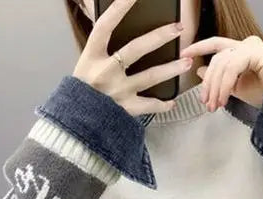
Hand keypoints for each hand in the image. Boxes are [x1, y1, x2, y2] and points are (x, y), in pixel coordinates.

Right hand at [72, 0, 192, 115]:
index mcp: (91, 56)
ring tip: (187, 62)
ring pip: (150, 76)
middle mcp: (105, 72)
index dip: (119, 8)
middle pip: (136, 49)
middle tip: (178, 28)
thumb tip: (114, 25)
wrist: (76, 123)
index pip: (105, 26)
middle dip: (159, 37)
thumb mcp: (86, 64)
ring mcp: (117, 91)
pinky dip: (162, 105)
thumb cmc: (83, 91)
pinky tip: (172, 101)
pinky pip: (149, 105)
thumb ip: (101, 47)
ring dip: (171, 69)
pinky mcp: (126, 109)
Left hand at [180, 35, 262, 111]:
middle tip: (205, 103)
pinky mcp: (255, 51)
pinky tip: (224, 99)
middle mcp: (244, 44)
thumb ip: (218, 79)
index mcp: (239, 51)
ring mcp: (250, 46)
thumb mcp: (234, 88)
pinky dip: (225, 85)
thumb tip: (200, 71)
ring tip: (215, 105)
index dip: (198, 48)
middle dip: (208, 83)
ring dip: (215, 88)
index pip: (215, 45)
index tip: (184, 55)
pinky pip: (232, 67)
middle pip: (216, 59)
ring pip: (222, 64)